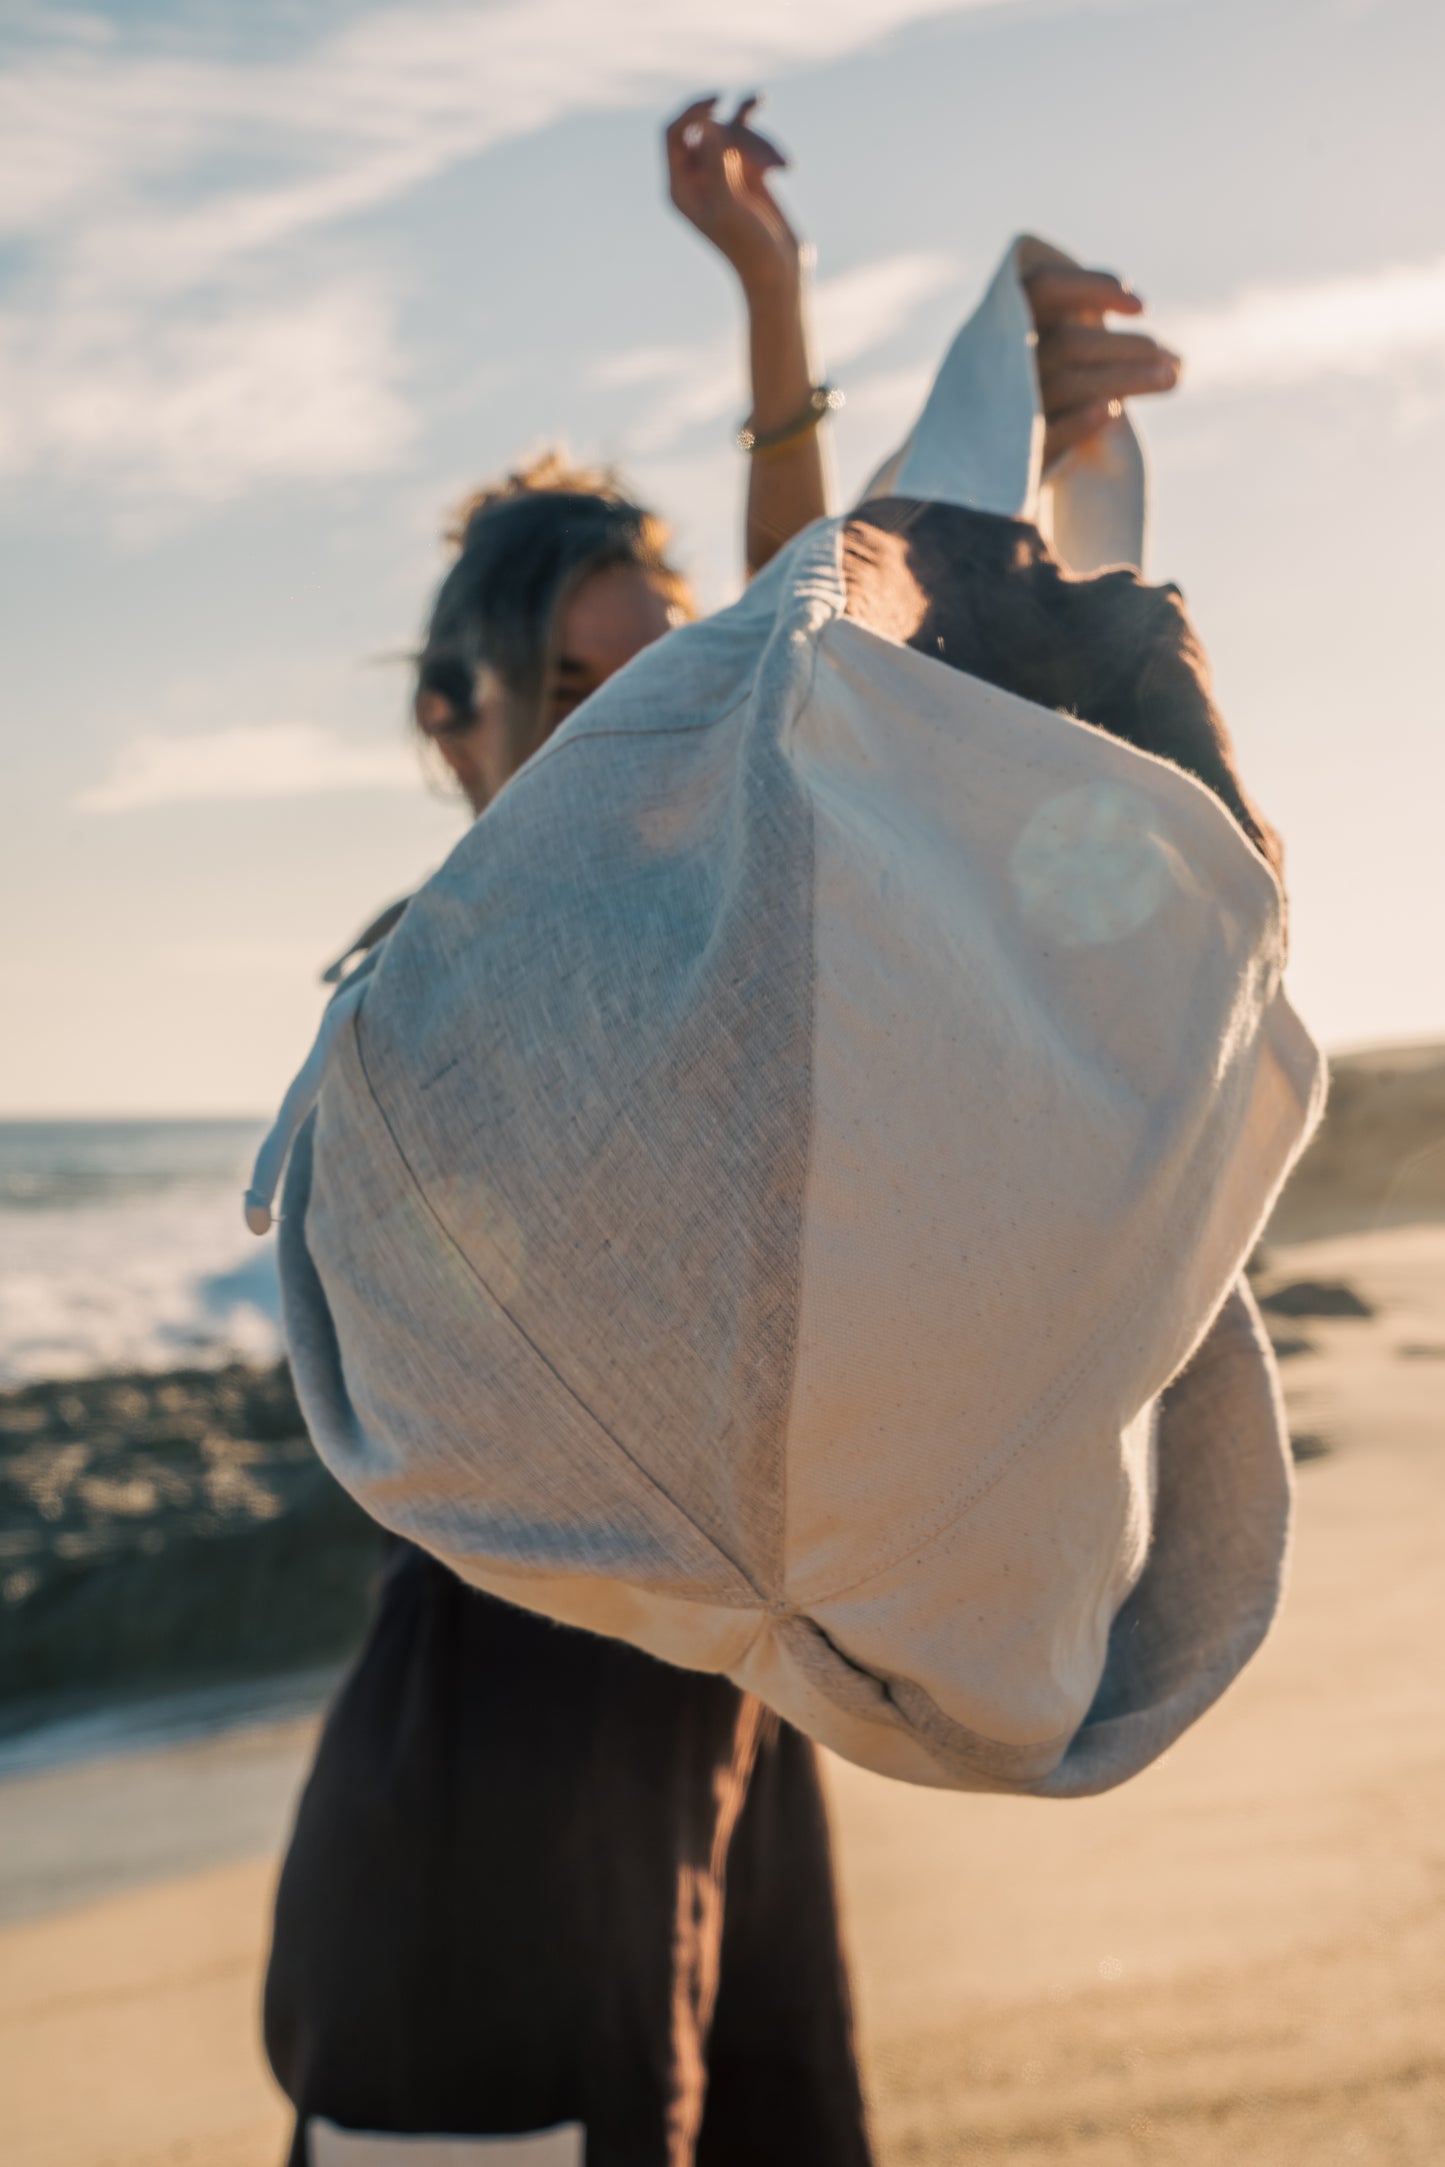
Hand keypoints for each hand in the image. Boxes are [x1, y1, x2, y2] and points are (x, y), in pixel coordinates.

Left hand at [665, 93, 802, 296]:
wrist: (778, 272)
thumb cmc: (748, 247)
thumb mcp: (728, 206)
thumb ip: (714, 164)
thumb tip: (705, 125)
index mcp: (679, 188)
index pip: (674, 133)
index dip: (693, 111)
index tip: (718, 103)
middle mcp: (696, 179)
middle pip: (709, 129)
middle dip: (739, 137)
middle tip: (763, 164)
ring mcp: (722, 174)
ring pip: (734, 133)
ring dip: (760, 144)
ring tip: (782, 167)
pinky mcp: (746, 174)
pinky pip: (751, 142)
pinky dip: (768, 146)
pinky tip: (783, 162)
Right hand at [1018, 237, 1181, 470]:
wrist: (971, 480)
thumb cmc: (1020, 413)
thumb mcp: (1040, 366)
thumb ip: (1079, 344)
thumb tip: (1157, 352)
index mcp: (1000, 330)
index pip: (1044, 288)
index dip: (1094, 287)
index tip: (1143, 305)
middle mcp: (996, 364)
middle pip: (1069, 342)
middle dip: (1129, 347)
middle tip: (1176, 361)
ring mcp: (1001, 412)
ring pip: (1066, 383)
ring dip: (1126, 377)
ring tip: (1173, 378)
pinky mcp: (1009, 458)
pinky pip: (1046, 435)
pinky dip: (1080, 420)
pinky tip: (1113, 411)